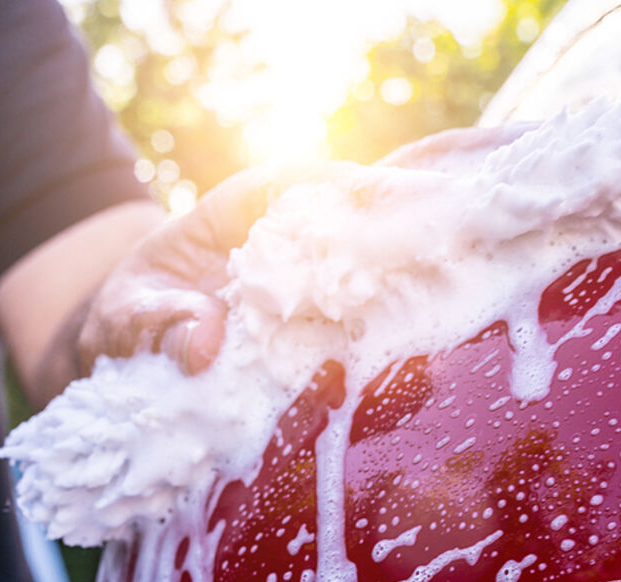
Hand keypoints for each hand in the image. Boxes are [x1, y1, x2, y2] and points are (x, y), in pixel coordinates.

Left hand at [76, 127, 533, 377]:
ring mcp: (323, 288)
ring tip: (496, 312)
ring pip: (391, 275)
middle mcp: (300, 239)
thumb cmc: (125, 319)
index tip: (413, 218)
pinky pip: (384, 328)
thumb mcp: (124, 319)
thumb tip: (204, 342)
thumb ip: (155, 323)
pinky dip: (421, 338)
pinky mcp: (335, 334)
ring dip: (438, 290)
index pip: (318, 183)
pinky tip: (463, 357)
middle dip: (431, 235)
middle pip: (376, 222)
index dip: (367, 194)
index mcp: (250, 206)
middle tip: (485, 260)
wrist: (128, 360)